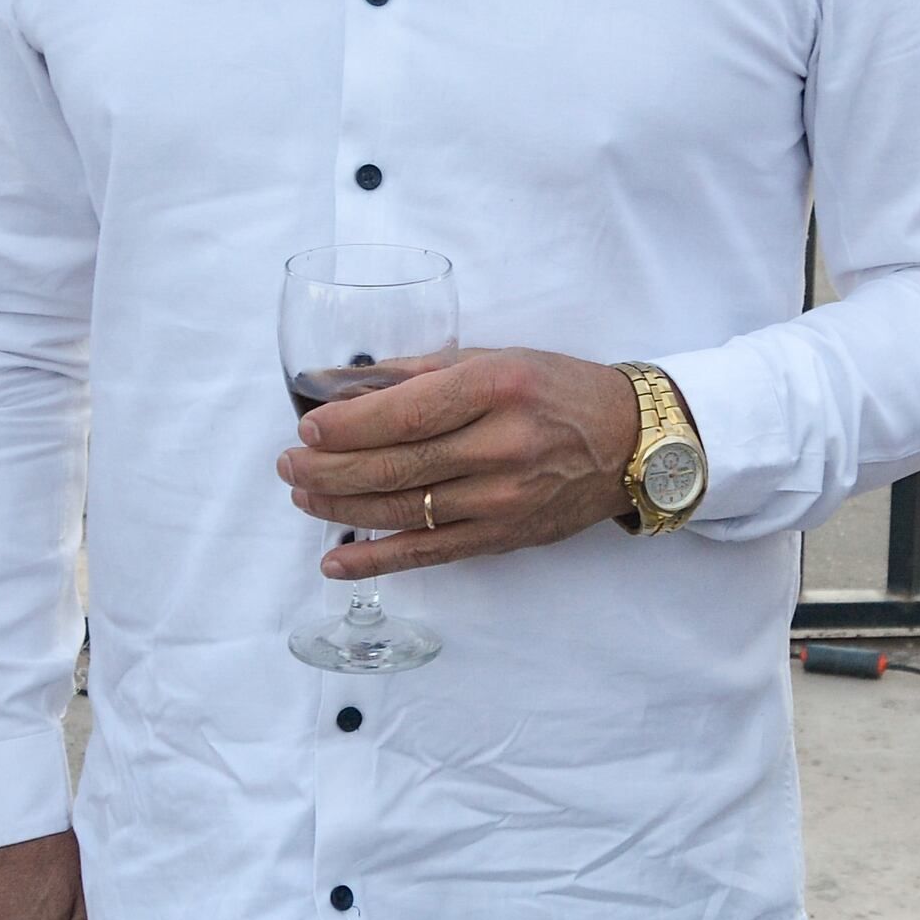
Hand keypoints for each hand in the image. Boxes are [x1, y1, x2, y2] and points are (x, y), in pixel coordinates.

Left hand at [278, 349, 647, 576]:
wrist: (631, 443)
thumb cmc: (558, 390)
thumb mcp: (494, 359)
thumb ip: (418, 372)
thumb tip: (342, 384)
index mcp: (495, 388)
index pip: (404, 414)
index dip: (346, 427)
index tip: (307, 429)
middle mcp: (500, 445)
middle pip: (395, 466)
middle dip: (328, 469)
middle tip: (288, 466)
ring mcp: (503, 498)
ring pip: (404, 511)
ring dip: (342, 508)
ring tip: (303, 497)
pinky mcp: (503, 535)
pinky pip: (429, 553)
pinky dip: (377, 561)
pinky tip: (336, 559)